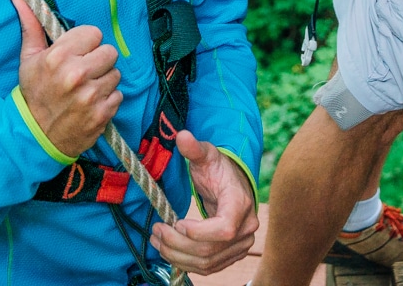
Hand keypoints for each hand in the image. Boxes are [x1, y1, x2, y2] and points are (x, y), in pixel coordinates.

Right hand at [13, 0, 121, 158]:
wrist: (36, 136)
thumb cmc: (33, 94)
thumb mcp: (28, 59)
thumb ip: (31, 26)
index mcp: (58, 56)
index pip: (94, 33)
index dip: (87, 43)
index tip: (78, 53)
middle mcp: (76, 74)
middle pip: (109, 51)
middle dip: (99, 60)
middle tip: (84, 71)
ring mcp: (91, 95)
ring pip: (116, 74)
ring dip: (104, 80)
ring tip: (86, 89)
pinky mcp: (102, 114)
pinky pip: (118, 95)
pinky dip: (108, 100)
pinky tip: (91, 103)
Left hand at [149, 132, 258, 274]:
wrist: (234, 185)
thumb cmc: (219, 170)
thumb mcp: (207, 156)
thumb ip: (194, 149)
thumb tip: (182, 136)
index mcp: (240, 203)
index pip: (223, 229)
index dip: (198, 232)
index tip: (176, 222)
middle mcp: (245, 228)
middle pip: (209, 249)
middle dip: (177, 244)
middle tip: (156, 232)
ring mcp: (240, 244)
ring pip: (207, 263)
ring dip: (177, 256)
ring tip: (157, 241)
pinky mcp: (232, 254)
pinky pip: (208, 267)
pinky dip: (186, 262)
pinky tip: (169, 251)